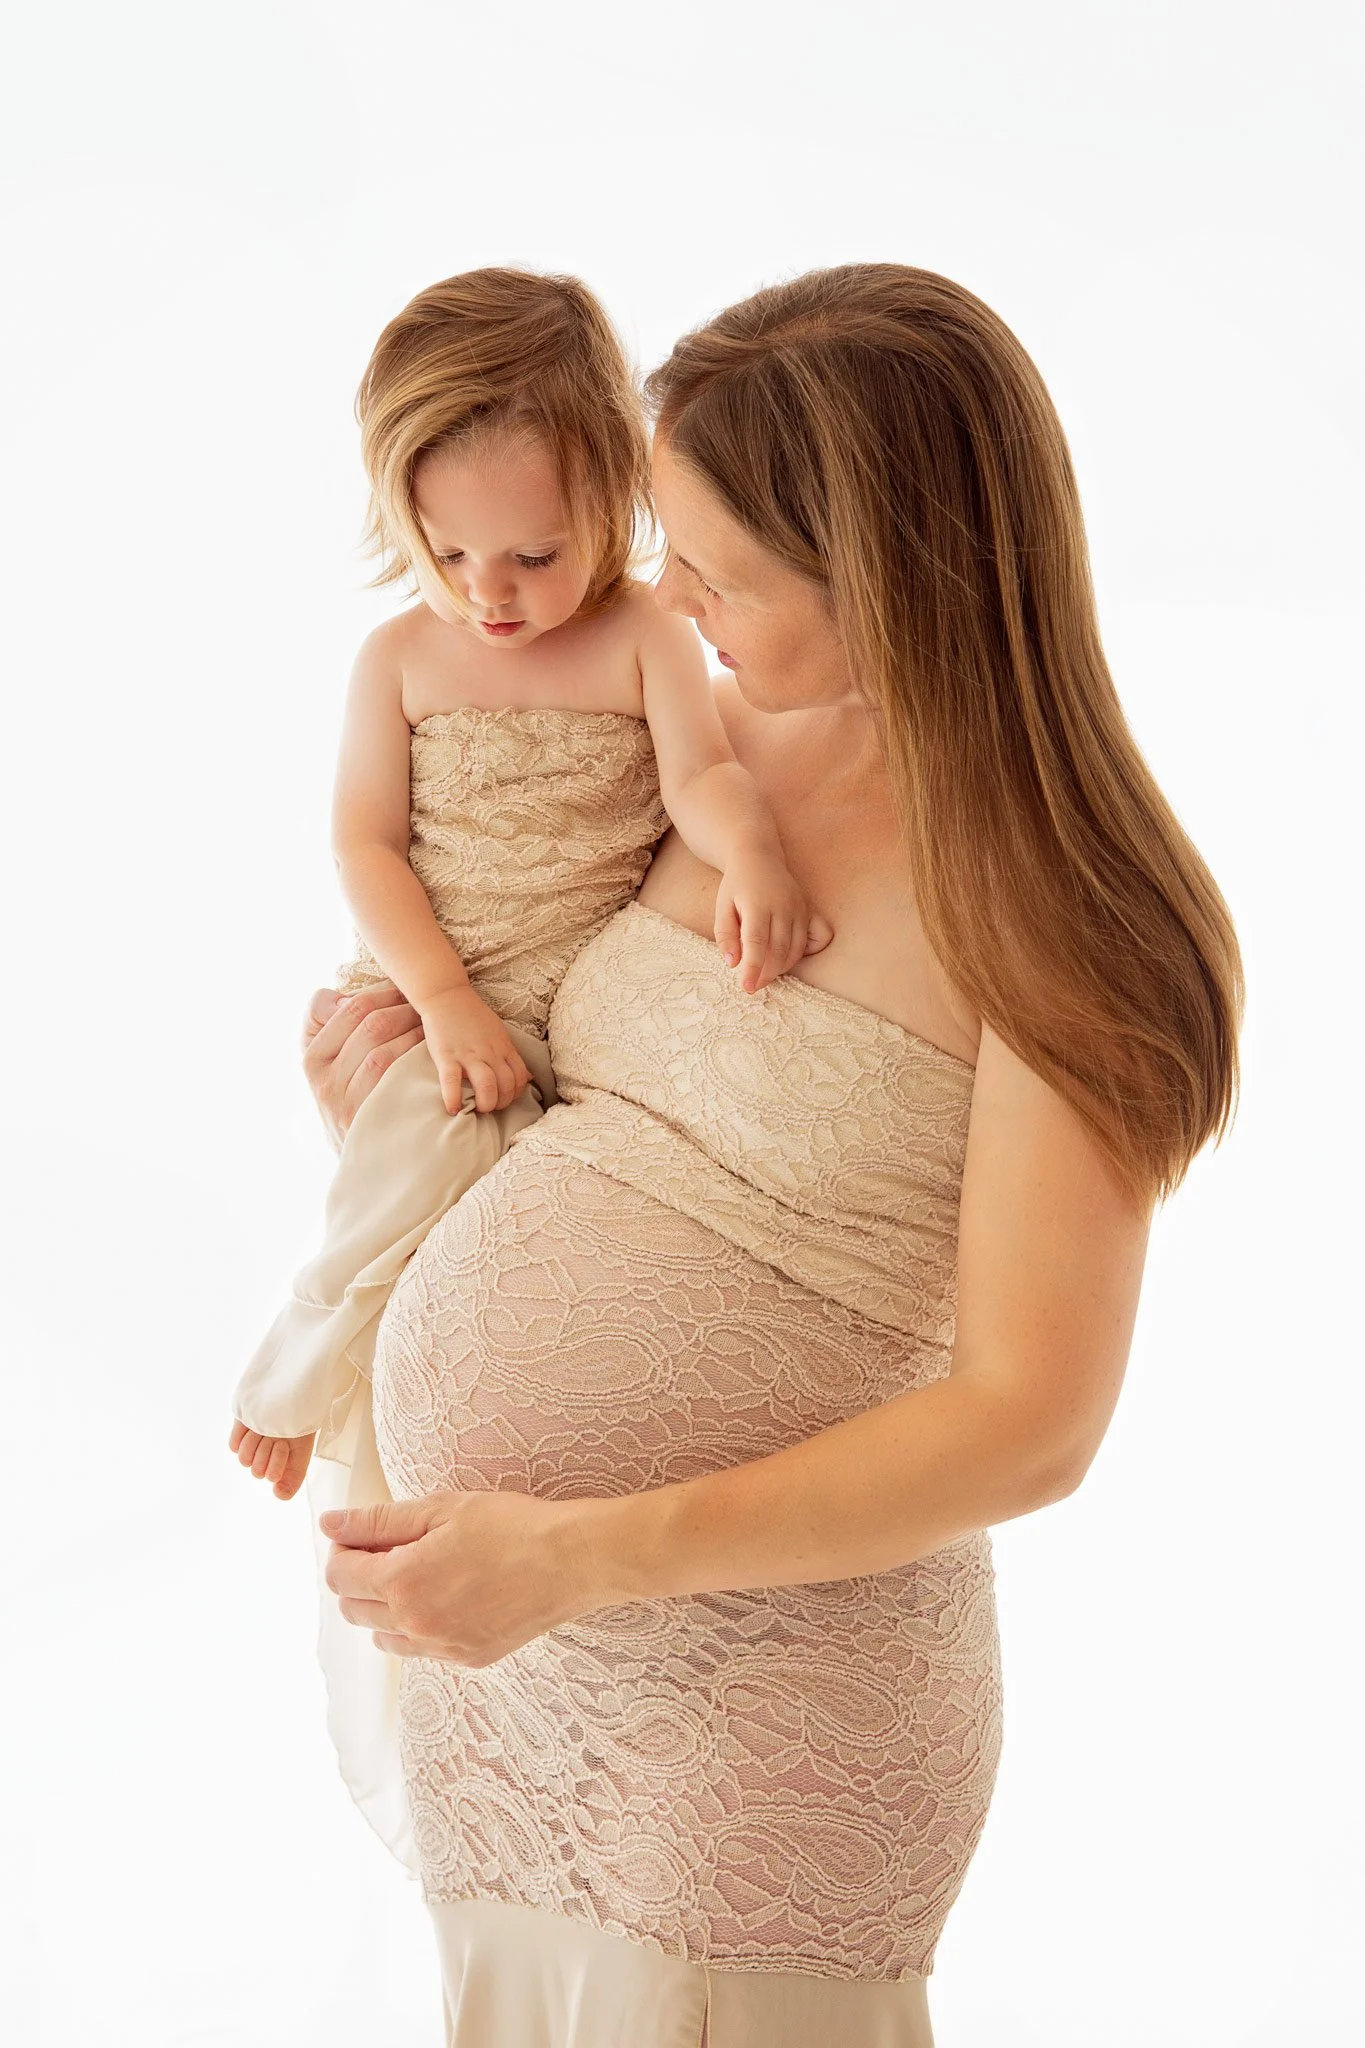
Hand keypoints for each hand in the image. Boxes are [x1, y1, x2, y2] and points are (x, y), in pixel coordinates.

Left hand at [229, 1418, 315, 1500]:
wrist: (289, 1395)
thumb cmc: (299, 1423)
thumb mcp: (302, 1451)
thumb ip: (293, 1478)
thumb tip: (278, 1495)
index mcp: (281, 1464)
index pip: (271, 1476)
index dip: (277, 1462)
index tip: (285, 1444)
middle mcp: (265, 1457)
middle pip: (256, 1470)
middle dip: (267, 1451)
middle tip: (276, 1434)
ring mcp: (251, 1446)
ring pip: (244, 1459)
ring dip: (255, 1443)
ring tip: (264, 1429)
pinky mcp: (239, 1435)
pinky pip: (234, 1446)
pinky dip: (243, 1436)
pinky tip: (253, 1426)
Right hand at [301, 980, 424, 1148]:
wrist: (359, 1158)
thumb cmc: (347, 1096)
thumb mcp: (326, 1061)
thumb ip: (325, 1021)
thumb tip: (343, 997)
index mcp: (312, 1058)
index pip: (350, 1010)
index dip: (383, 994)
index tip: (404, 991)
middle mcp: (323, 1081)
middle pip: (371, 1026)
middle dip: (404, 1010)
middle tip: (426, 1006)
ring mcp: (344, 1103)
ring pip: (384, 1051)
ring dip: (414, 1034)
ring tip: (431, 1027)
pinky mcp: (368, 1119)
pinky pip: (394, 1078)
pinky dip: (415, 1060)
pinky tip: (430, 1054)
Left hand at [319, 1490, 615, 1666]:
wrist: (570, 1561)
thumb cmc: (509, 1525)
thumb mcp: (440, 1509)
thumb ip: (378, 1520)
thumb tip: (330, 1525)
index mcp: (402, 1581)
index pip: (339, 1576)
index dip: (342, 1550)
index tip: (360, 1534)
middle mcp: (414, 1624)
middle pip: (353, 1610)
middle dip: (358, 1579)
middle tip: (388, 1549)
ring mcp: (440, 1648)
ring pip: (382, 1636)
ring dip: (383, 1607)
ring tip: (418, 1573)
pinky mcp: (466, 1659)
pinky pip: (419, 1650)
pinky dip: (416, 1627)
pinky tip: (445, 1596)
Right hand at [419, 986, 531, 1114]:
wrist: (446, 995)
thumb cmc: (473, 1015)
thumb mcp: (500, 1033)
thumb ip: (511, 1054)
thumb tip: (528, 1077)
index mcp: (504, 1047)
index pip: (520, 1078)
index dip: (515, 1094)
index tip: (504, 1099)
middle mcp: (490, 1052)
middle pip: (506, 1085)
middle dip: (500, 1103)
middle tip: (489, 1107)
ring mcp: (469, 1054)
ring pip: (487, 1086)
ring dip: (485, 1104)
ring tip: (476, 1109)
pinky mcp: (447, 1055)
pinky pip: (452, 1082)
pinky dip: (453, 1099)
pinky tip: (452, 1109)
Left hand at [715, 850, 834, 992]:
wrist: (758, 857)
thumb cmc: (737, 885)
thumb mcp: (722, 906)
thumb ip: (725, 935)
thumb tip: (732, 963)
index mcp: (757, 904)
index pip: (756, 943)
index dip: (752, 968)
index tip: (746, 987)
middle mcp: (783, 906)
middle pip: (778, 950)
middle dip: (766, 973)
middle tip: (753, 985)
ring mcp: (799, 908)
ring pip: (796, 948)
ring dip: (781, 968)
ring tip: (764, 974)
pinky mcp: (808, 910)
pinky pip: (816, 938)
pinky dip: (803, 953)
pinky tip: (788, 957)